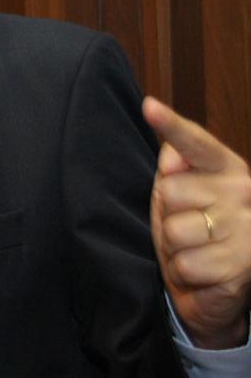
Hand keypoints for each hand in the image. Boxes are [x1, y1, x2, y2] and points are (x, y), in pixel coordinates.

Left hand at [145, 97, 250, 348]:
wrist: (218, 284)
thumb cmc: (194, 227)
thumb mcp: (180, 191)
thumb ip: (175, 167)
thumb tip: (170, 160)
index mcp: (226, 167)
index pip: (195, 142)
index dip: (171, 125)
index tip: (149, 106)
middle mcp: (244, 192)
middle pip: (170, 192)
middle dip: (168, 215)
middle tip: (187, 226)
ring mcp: (247, 229)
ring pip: (175, 231)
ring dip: (175, 248)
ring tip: (195, 250)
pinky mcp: (242, 266)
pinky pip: (185, 264)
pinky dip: (185, 273)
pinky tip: (203, 273)